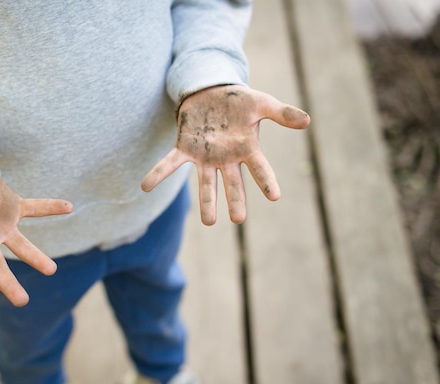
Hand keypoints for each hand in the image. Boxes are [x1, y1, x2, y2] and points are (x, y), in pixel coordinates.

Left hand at [142, 85, 309, 224]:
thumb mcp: (261, 102)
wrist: (212, 92)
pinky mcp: (185, 149)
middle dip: (235, 200)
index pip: (259, 168)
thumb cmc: (238, 101)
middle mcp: (226, 158)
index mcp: (247, 148)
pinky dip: (158, 174)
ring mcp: (205, 156)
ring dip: (207, 201)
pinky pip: (171, 164)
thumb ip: (281, 113)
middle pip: (232, 183)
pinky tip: (145, 186)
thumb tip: (306, 121)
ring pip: (206, 183)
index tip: (275, 195)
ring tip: (209, 222)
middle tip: (238, 219)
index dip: (266, 180)